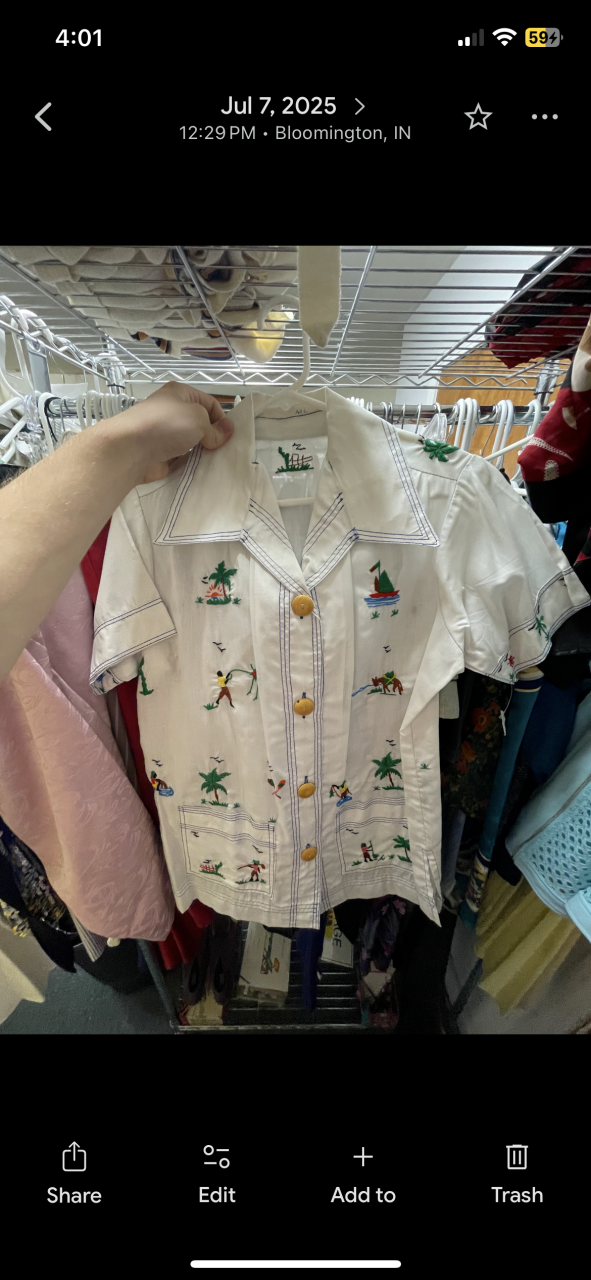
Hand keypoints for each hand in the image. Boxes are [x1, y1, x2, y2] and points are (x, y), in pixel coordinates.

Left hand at [111, 382, 233, 483]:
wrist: (131, 449)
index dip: (221, 419)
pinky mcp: (162, 453)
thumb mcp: (197, 419)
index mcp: (181, 393)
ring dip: (203, 451)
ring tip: (216, 461)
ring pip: (193, 442)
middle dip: (213, 436)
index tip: (228, 436)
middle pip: (202, 423)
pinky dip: (192, 463)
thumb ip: (215, 428)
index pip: (210, 403)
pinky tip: (201, 470)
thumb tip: (228, 431)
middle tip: (224, 450)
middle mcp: (173, 411)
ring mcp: (167, 433)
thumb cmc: (166, 425)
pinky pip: (183, 457)